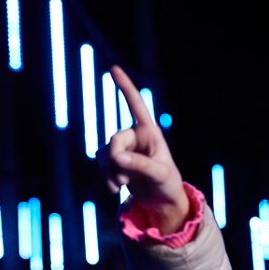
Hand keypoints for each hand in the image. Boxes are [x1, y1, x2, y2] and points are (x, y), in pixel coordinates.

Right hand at [101, 65, 187, 233]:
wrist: (162, 201)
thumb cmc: (168, 184)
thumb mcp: (160, 174)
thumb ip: (141, 165)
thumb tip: (117, 158)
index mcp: (150, 132)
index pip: (136, 105)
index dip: (125, 87)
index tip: (113, 68)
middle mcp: (135, 136)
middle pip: (114, 140)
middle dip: (115, 161)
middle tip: (125, 179)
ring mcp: (123, 148)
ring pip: (104, 153)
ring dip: (109, 172)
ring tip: (122, 185)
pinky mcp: (114, 161)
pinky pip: (101, 163)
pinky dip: (105, 177)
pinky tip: (115, 189)